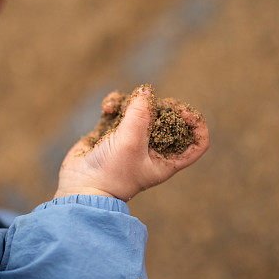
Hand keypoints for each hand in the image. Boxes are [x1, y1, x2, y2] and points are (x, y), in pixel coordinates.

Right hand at [54, 86, 209, 201]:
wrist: (80, 186)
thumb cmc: (112, 172)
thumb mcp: (131, 141)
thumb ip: (140, 113)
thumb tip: (146, 91)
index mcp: (168, 160)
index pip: (197, 142)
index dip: (196, 124)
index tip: (183, 113)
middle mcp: (154, 149)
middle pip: (169, 117)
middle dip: (157, 105)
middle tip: (145, 101)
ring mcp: (133, 140)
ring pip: (143, 109)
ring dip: (130, 102)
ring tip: (115, 108)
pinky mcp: (114, 133)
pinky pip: (122, 110)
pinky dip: (115, 104)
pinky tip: (107, 109)